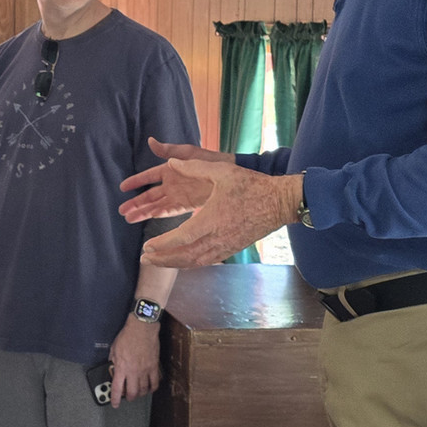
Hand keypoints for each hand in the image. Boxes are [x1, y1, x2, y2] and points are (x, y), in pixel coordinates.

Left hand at [108, 318, 160, 407]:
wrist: (142, 328)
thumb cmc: (127, 336)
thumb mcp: (114, 348)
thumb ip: (114, 361)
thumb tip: (114, 367)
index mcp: (121, 367)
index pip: (116, 389)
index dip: (115, 399)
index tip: (115, 404)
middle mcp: (133, 371)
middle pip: (132, 393)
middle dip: (129, 398)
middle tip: (127, 397)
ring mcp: (144, 370)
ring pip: (144, 390)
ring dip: (140, 394)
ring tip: (138, 392)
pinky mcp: (154, 367)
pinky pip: (155, 382)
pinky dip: (153, 388)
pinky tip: (150, 388)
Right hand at [118, 138, 236, 222]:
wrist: (229, 174)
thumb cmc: (209, 160)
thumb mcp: (188, 152)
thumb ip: (168, 150)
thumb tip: (150, 141)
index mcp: (169, 169)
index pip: (148, 177)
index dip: (135, 182)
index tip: (122, 187)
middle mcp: (170, 184)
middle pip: (149, 196)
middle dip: (136, 203)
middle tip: (122, 211)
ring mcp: (177, 196)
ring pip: (156, 206)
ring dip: (144, 212)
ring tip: (130, 219)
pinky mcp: (186, 205)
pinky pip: (170, 211)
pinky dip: (160, 215)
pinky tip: (150, 219)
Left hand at [143, 167, 301, 268]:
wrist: (279, 202)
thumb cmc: (252, 185)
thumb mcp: (222, 171)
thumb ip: (194, 167)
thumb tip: (171, 162)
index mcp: (212, 219)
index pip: (182, 238)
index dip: (163, 244)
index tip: (147, 246)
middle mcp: (218, 237)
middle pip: (185, 256)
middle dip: (163, 259)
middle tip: (146, 259)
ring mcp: (227, 246)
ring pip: (196, 261)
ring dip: (175, 263)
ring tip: (159, 262)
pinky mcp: (233, 248)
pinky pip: (208, 261)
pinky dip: (192, 263)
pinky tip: (184, 261)